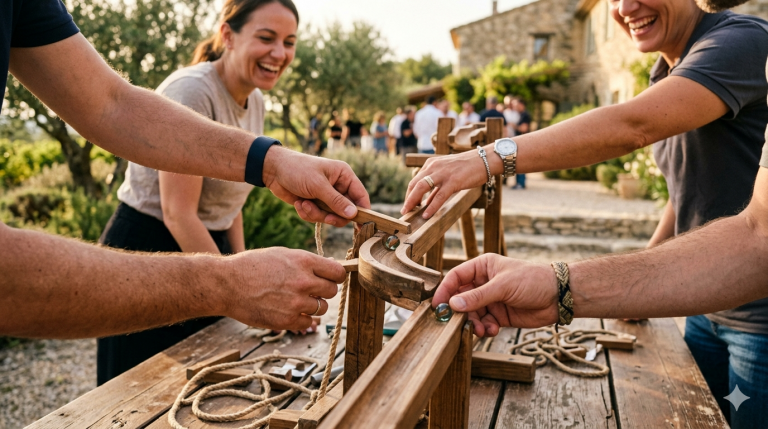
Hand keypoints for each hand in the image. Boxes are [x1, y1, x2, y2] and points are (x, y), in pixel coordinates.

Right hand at [219, 248, 345, 330]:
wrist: (227, 284)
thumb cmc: (253, 266)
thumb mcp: (282, 254)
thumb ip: (306, 262)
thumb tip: (329, 269)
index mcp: (304, 261)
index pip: (338, 272)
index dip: (336, 276)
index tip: (331, 279)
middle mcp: (303, 282)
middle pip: (333, 291)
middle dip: (323, 291)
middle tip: (310, 290)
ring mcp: (296, 303)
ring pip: (322, 308)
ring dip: (313, 305)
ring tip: (295, 299)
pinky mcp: (287, 320)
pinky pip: (308, 322)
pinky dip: (302, 319)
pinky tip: (289, 311)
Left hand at [263, 146, 369, 225]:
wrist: (273, 171)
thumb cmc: (297, 170)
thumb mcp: (318, 185)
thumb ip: (336, 201)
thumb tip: (353, 214)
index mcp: (344, 176)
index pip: (361, 196)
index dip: (363, 211)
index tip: (362, 226)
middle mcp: (338, 186)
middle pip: (346, 211)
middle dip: (333, 215)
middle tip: (326, 217)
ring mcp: (326, 196)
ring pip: (330, 217)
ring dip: (316, 214)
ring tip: (304, 203)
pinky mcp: (315, 204)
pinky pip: (317, 217)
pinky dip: (307, 213)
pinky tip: (299, 203)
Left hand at [402, 149, 489, 218]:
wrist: (484, 160)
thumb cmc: (467, 168)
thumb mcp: (447, 175)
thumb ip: (436, 188)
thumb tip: (426, 202)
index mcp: (431, 164)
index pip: (415, 180)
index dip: (409, 194)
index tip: (407, 205)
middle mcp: (434, 166)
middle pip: (414, 184)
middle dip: (407, 198)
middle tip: (404, 211)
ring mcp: (443, 173)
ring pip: (422, 187)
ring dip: (413, 201)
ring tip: (409, 212)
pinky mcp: (453, 181)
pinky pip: (439, 196)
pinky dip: (431, 207)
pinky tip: (427, 215)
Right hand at [431, 254, 558, 336]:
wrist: (558, 296)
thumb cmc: (533, 280)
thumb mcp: (503, 286)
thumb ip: (477, 297)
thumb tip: (453, 305)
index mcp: (482, 268)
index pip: (456, 278)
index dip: (445, 291)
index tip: (437, 306)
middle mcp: (484, 283)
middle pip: (461, 299)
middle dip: (460, 312)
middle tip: (458, 324)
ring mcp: (491, 300)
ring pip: (471, 314)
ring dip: (473, 324)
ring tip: (481, 330)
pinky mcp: (499, 315)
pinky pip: (484, 323)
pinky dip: (485, 329)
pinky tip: (492, 330)